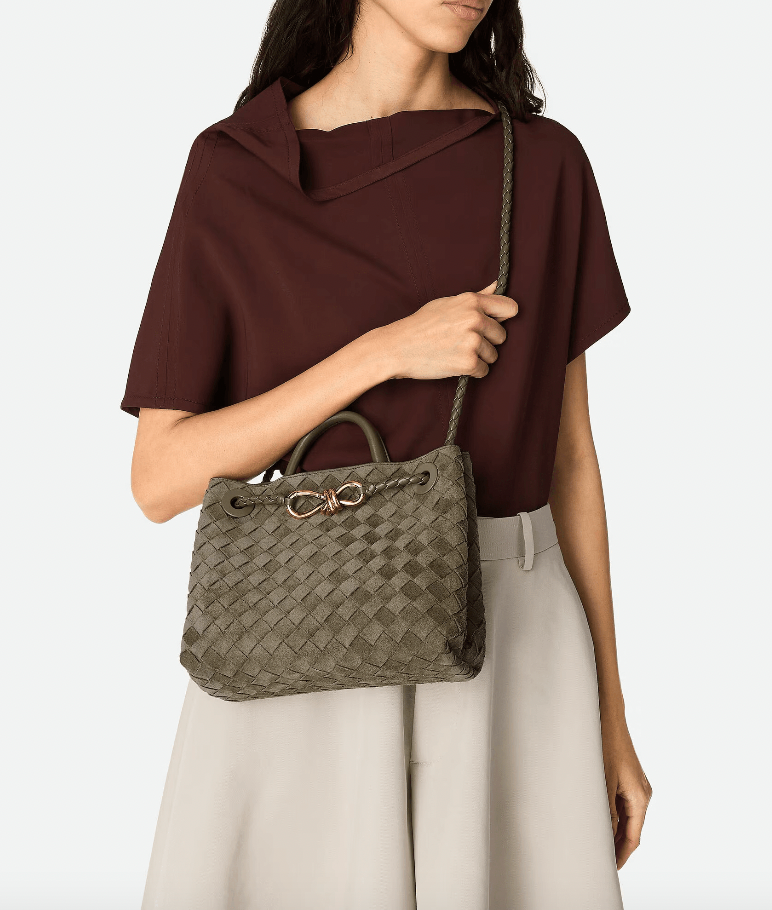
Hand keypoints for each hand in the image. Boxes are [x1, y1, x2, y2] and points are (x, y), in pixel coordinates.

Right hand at [376, 280, 518, 380]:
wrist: (398, 347)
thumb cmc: (421, 325)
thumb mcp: (447, 303)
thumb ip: (476, 296)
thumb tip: (497, 285)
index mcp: (472, 301)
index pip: (510, 308)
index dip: (503, 318)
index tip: (492, 325)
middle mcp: (475, 319)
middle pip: (501, 336)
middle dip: (487, 342)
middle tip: (463, 342)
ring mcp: (472, 341)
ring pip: (493, 355)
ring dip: (478, 358)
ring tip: (455, 352)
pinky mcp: (468, 362)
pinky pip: (484, 370)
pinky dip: (471, 371)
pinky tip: (454, 363)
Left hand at [602, 720, 652, 868]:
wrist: (607, 716)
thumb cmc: (605, 744)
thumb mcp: (603, 781)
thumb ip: (606, 810)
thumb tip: (605, 836)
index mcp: (640, 798)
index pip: (632, 837)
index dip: (620, 855)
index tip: (610, 869)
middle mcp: (642, 794)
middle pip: (630, 829)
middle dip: (616, 846)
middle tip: (599, 861)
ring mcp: (635, 786)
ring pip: (626, 818)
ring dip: (613, 831)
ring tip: (596, 844)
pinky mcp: (627, 778)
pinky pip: (622, 804)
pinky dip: (612, 816)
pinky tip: (597, 820)